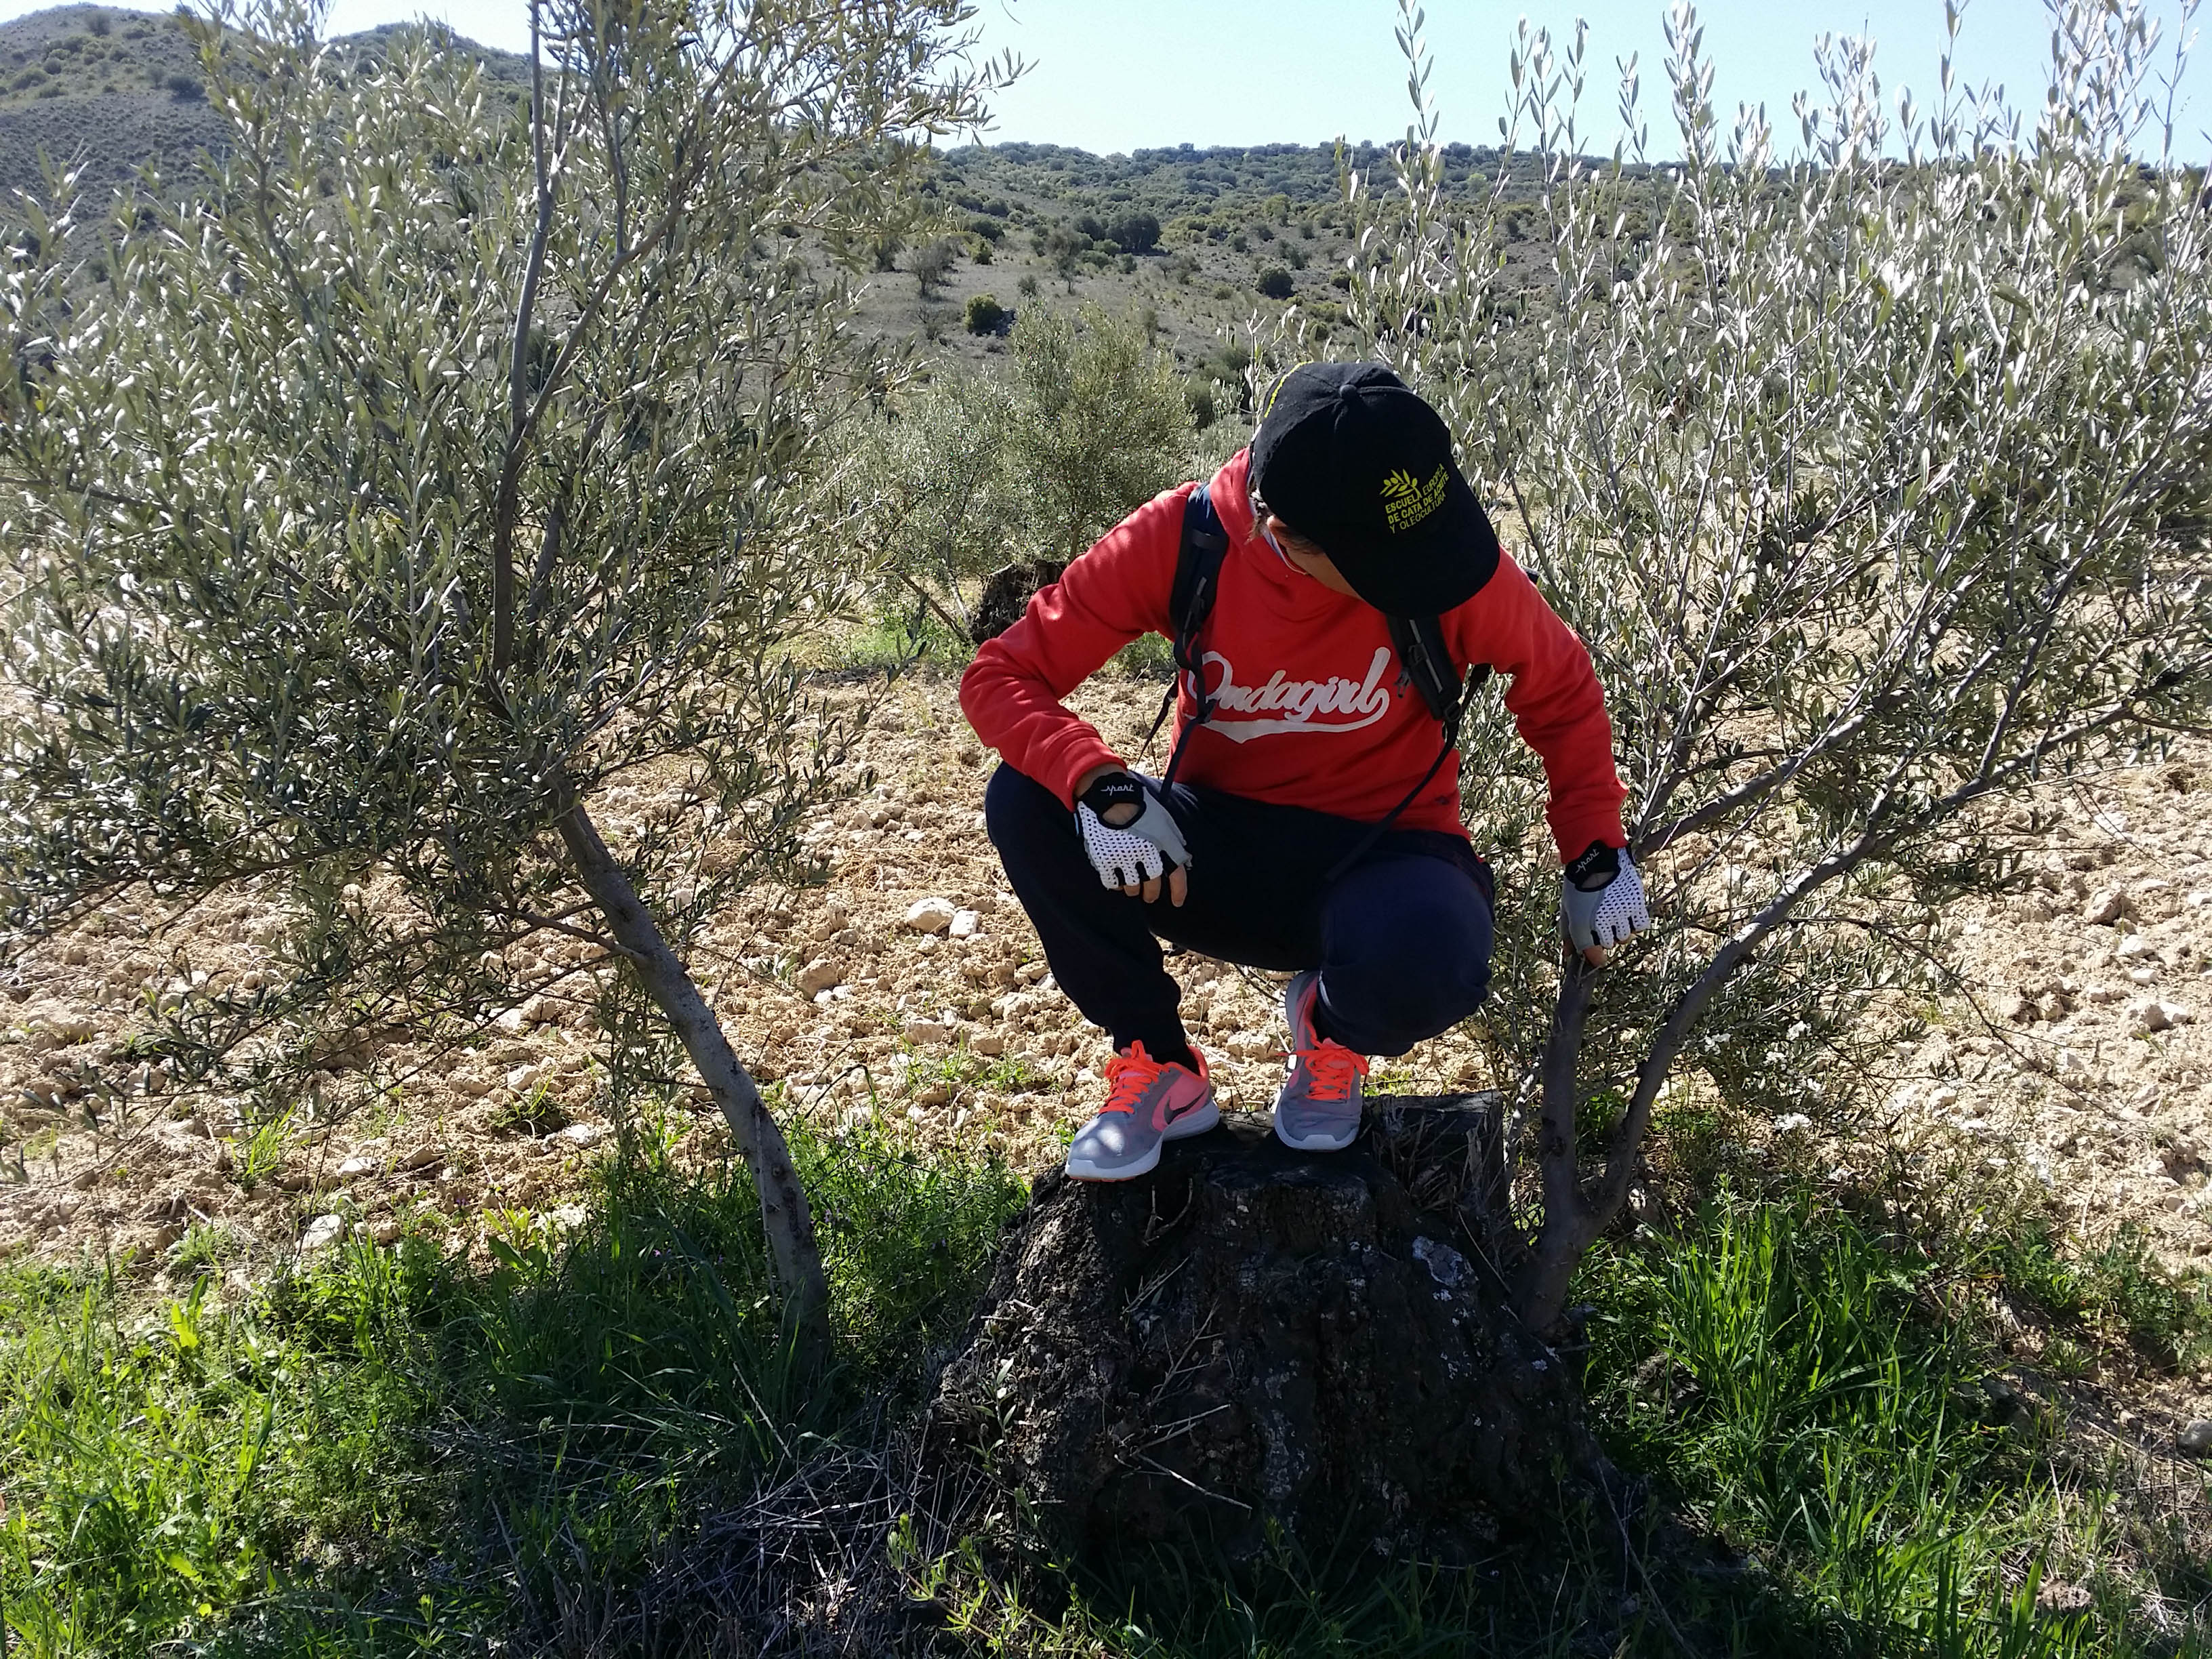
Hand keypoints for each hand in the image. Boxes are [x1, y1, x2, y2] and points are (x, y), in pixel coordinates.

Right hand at [1076, 771, 1189, 906]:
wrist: (1109, 794)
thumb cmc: (1139, 806)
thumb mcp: (1164, 819)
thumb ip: (1174, 841)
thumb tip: (1185, 862)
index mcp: (1163, 842)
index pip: (1176, 874)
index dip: (1179, 892)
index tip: (1177, 902)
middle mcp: (1145, 853)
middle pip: (1152, 885)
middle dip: (1152, 894)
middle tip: (1150, 896)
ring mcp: (1124, 857)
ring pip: (1132, 887)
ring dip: (1134, 890)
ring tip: (1132, 888)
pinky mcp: (1105, 859)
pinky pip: (1112, 883)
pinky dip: (1117, 885)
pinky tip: (1118, 882)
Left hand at [1562, 841, 1649, 965]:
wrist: (1595, 857)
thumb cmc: (1577, 882)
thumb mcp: (1567, 907)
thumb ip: (1567, 932)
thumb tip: (1568, 954)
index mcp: (1582, 923)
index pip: (1591, 952)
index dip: (1594, 957)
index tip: (1596, 958)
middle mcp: (1602, 921)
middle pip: (1609, 944)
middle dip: (1604, 939)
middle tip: (1602, 927)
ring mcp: (1620, 913)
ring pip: (1625, 937)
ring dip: (1620, 933)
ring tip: (1614, 919)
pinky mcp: (1635, 903)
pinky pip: (1640, 925)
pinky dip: (1634, 925)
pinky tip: (1627, 917)